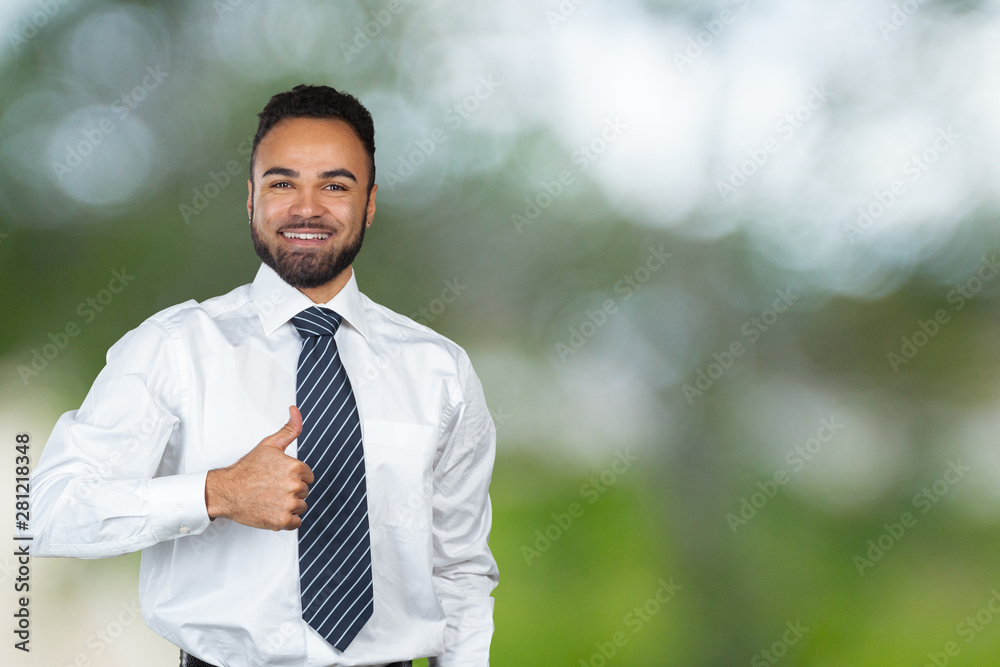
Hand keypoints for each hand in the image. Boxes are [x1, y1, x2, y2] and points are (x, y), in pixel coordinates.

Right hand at [205, 406, 313, 529]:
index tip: (278, 477)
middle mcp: (294, 486)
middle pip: (304, 491)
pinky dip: (286, 520)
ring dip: (288, 506)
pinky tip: (272, 510)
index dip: (293, 477)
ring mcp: (288, 504)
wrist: (226, 491)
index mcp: (295, 467)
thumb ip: (289, 429)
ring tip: (270, 498)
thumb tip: (295, 410)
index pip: (307, 476)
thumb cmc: (247, 468)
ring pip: (300, 507)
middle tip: (271, 488)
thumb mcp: (269, 444)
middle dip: (291, 491)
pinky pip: (296, 523)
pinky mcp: (282, 521)